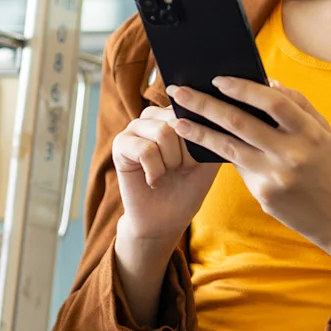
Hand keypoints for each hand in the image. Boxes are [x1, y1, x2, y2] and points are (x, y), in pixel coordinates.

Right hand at [110, 105, 219, 324]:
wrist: (166, 219)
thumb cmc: (188, 187)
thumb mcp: (207, 157)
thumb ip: (210, 131)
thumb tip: (210, 111)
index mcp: (178, 113)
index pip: (196, 110)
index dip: (201, 140)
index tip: (196, 160)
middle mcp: (156, 114)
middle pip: (180, 121)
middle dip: (186, 154)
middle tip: (178, 170)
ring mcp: (136, 126)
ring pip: (163, 133)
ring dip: (171, 163)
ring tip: (166, 173)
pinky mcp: (120, 143)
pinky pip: (145, 150)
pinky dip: (155, 171)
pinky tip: (153, 180)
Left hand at [169, 79, 330, 300]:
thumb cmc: (328, 167)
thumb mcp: (323, 133)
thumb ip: (298, 105)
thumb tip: (266, 81)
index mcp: (310, 133)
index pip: (272, 102)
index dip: (243, 88)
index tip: (217, 79)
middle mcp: (291, 153)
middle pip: (239, 122)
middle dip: (205, 104)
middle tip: (179, 91)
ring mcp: (275, 176)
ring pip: (228, 147)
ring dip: (199, 131)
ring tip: (177, 120)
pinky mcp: (263, 193)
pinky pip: (237, 166)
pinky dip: (219, 152)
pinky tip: (201, 142)